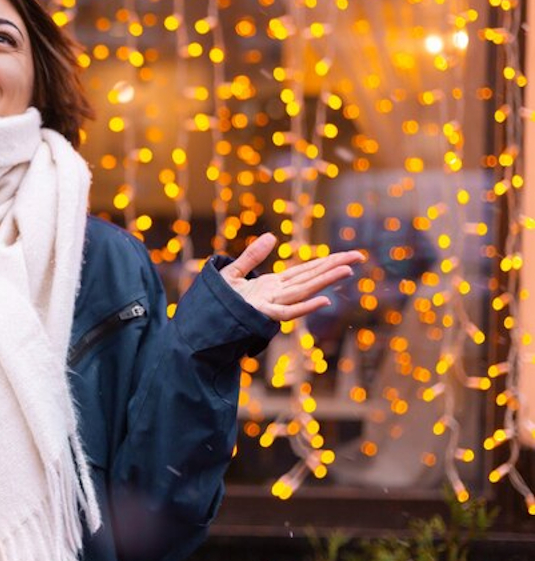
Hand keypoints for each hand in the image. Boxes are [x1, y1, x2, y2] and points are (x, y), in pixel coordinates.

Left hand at [219, 233, 364, 321]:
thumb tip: (271, 236)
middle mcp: (277, 294)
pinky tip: (324, 301)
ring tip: (347, 269)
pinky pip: (288, 313)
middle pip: (310, 277)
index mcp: (272, 284)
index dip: (325, 261)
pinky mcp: (262, 315)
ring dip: (325, 281)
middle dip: (334, 266)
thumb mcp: (232, 273)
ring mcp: (272, 305)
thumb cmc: (217, 302)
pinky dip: (306, 308)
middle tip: (360, 255)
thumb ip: (251, 256)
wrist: (201, 323)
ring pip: (304, 291)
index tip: (346, 254)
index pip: (304, 270)